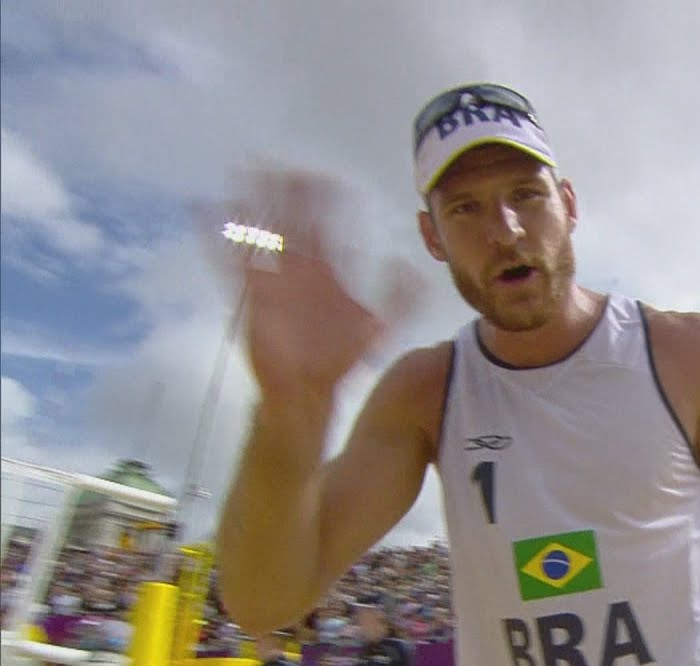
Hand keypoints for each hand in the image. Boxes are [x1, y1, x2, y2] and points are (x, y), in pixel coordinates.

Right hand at [213, 165, 420, 400]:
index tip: (330, 177)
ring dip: (253, 203)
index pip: (328, 225)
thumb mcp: (379, 326)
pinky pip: (232, 261)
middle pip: (292, 220)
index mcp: (327, 269)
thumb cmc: (340, 357)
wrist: (308, 390)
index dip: (329, 201)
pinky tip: (204, 210)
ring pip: (263, 232)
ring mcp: (274, 279)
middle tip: (280, 162)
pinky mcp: (252, 295)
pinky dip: (217, 236)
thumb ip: (400, 298)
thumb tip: (414, 266)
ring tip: (243, 172)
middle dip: (287, 192)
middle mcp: (300, 268)